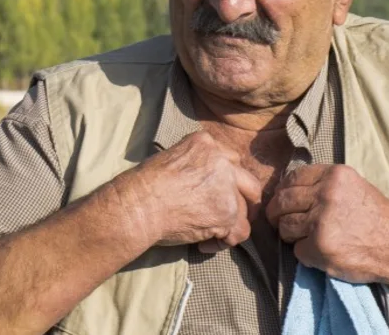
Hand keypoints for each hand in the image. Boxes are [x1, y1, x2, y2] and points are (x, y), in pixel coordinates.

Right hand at [111, 132, 261, 253]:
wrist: (139, 204)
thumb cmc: (145, 185)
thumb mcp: (172, 158)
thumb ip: (195, 165)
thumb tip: (202, 183)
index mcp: (206, 143)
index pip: (230, 160)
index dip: (227, 180)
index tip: (217, 193)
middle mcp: (222, 161)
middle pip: (249, 182)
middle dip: (245, 201)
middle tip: (233, 214)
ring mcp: (227, 187)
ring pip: (244, 211)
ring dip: (230, 225)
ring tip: (209, 235)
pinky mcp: (227, 213)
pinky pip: (238, 233)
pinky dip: (223, 242)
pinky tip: (204, 244)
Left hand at [264, 164, 388, 282]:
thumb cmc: (376, 217)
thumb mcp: (352, 186)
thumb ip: (322, 184)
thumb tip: (286, 188)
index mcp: (334, 176)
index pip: (292, 178)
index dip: (284, 190)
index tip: (284, 200)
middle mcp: (326, 195)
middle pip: (283, 201)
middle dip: (277, 213)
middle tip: (280, 221)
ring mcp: (322, 222)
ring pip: (285, 226)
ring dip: (291, 235)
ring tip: (308, 238)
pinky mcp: (320, 247)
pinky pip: (297, 250)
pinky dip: (305, 254)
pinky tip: (321, 252)